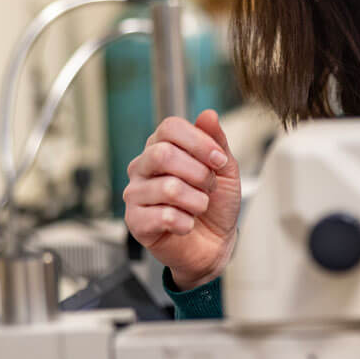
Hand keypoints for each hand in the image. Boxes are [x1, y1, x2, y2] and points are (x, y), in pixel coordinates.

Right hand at [122, 109, 241, 288]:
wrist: (214, 243)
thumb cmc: (215, 204)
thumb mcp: (225, 169)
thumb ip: (216, 141)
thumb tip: (207, 114)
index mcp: (161, 146)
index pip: (170, 127)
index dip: (199, 142)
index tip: (219, 161)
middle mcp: (142, 167)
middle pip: (163, 154)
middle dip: (199, 173)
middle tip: (209, 187)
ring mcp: (135, 194)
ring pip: (168, 188)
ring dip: (197, 201)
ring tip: (199, 208)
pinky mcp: (135, 222)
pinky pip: (163, 217)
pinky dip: (186, 223)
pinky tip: (187, 225)